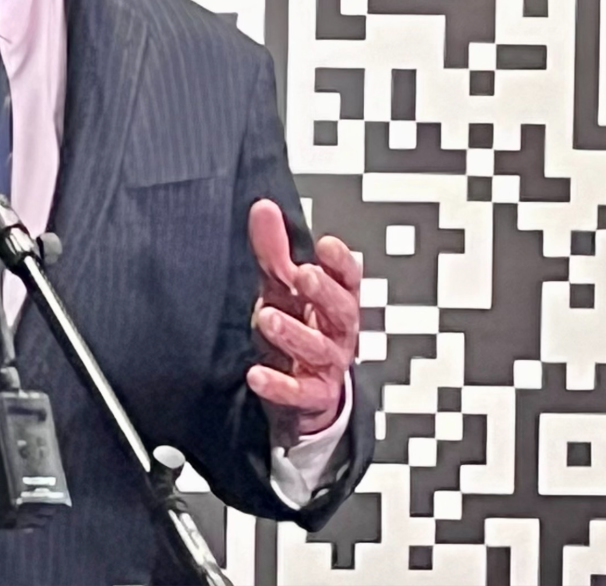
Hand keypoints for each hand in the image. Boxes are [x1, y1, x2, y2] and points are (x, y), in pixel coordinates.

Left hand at [244, 198, 360, 435]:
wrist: (303, 393)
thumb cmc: (298, 329)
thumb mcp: (283, 288)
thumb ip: (274, 251)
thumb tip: (263, 207)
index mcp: (335, 303)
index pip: (348, 280)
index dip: (341, 263)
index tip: (326, 245)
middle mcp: (336, 334)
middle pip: (342, 312)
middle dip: (324, 293)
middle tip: (304, 275)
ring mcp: (326, 367)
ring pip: (318, 349)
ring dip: (294, 333)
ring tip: (269, 318)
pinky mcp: (310, 397)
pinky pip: (297, 392)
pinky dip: (278, 384)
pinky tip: (257, 374)